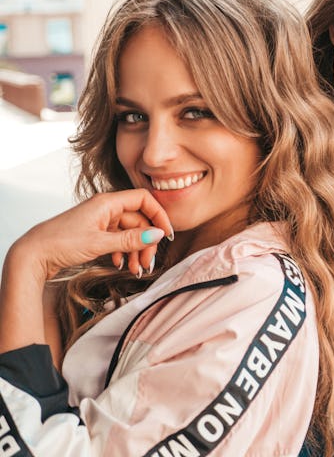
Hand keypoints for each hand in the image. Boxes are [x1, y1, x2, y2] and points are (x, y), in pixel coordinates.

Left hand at [9, 189, 171, 281]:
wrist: (32, 255)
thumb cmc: (60, 243)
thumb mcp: (100, 243)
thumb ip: (130, 239)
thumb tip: (158, 234)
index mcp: (107, 203)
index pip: (143, 200)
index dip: (158, 215)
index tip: (165, 234)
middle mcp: (106, 209)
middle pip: (139, 221)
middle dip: (146, 242)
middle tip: (147, 262)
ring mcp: (100, 221)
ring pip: (129, 233)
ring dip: (135, 251)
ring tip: (135, 269)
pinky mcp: (95, 234)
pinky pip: (118, 240)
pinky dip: (123, 252)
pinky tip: (119, 264)